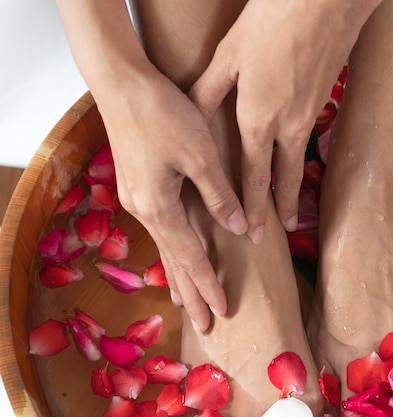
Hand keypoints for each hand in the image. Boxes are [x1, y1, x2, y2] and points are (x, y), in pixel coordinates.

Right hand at [99, 70, 247, 330]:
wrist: (121, 83)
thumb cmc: (162, 113)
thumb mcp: (200, 154)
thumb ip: (220, 195)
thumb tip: (239, 228)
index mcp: (159, 207)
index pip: (190, 258)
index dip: (208, 285)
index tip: (223, 311)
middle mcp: (144, 210)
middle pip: (172, 262)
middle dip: (191, 294)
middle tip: (206, 324)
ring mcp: (137, 199)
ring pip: (164, 248)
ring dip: (179, 277)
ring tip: (188, 303)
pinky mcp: (138, 186)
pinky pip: (160, 230)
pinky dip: (172, 251)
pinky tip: (174, 257)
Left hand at [189, 0, 381, 242]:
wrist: (328, 1)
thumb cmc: (274, 21)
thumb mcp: (230, 54)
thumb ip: (209, 91)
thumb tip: (193, 117)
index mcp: (259, 118)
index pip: (253, 176)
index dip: (252, 208)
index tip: (253, 234)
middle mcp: (288, 125)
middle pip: (285, 178)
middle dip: (282, 208)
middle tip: (283, 232)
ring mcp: (310, 113)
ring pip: (299, 160)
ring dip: (295, 187)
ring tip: (293, 209)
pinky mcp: (323, 99)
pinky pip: (308, 137)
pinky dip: (301, 156)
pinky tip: (295, 156)